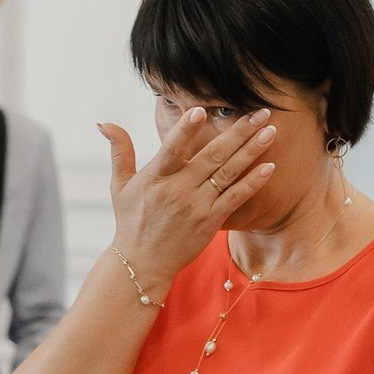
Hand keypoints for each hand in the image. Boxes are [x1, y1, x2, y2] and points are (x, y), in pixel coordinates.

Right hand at [100, 107, 279, 299]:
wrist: (142, 263)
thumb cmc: (131, 220)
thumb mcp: (119, 185)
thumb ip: (119, 151)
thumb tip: (104, 123)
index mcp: (155, 177)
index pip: (172, 149)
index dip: (186, 130)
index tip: (202, 110)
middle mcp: (177, 190)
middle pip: (212, 156)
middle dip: (239, 132)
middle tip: (261, 111)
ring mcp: (196, 207)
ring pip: (228, 173)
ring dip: (251, 151)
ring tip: (270, 130)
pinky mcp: (209, 221)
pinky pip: (235, 198)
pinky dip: (252, 183)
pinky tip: (269, 167)